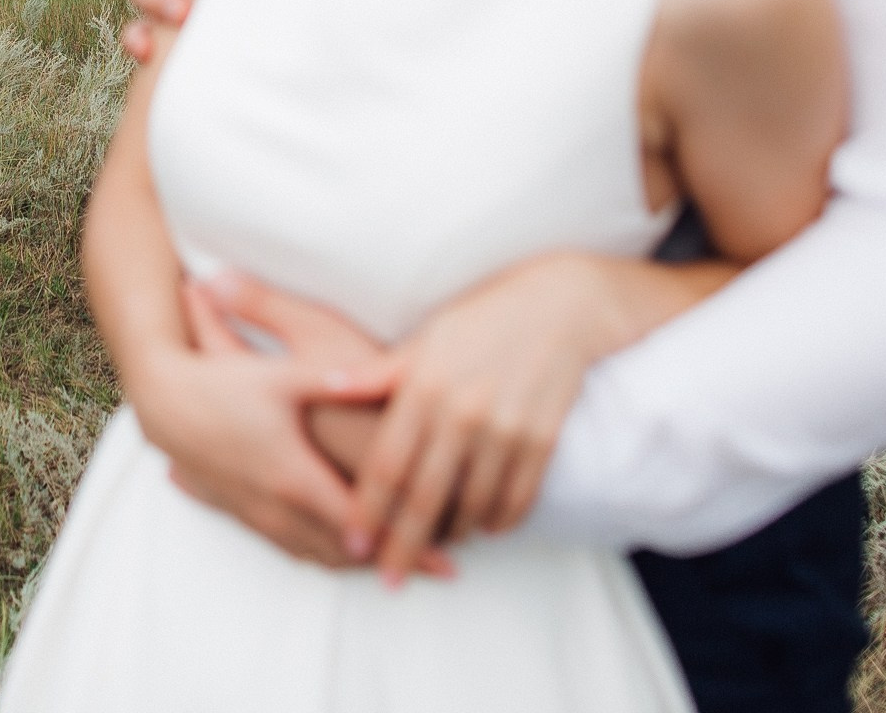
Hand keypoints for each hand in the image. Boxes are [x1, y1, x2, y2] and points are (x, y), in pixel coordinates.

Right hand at [188, 272, 458, 577]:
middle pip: (347, 552)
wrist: (164, 402)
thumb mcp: (284, 376)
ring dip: (361, 565)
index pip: (363, 526)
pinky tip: (349, 556)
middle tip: (442, 570)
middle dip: (394, 562)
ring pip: (319, 555)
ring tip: (403, 564)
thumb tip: (385, 376)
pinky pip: (293, 549)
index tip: (447, 560)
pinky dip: (327, 557)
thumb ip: (337, 380)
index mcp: (295, 475)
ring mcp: (258, 514)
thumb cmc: (225, 382)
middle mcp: (278, 505)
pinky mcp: (243, 513)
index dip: (405, 544)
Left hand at [349, 253, 621, 581]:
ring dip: (452, 534)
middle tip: (387, 579)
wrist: (560, 306)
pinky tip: (484, 528)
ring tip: (434, 552)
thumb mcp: (424, 338)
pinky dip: (499, 521)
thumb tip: (326, 384)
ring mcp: (505, 429)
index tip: (353, 543)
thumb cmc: (481, 319)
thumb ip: (377, 373)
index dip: (367, 510)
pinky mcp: (543, 440)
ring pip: (472, 505)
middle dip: (402, 545)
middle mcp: (462, 412)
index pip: (386, 465)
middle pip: (424, 498)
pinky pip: (518, 498)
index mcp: (423, 386)